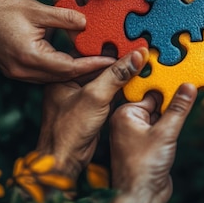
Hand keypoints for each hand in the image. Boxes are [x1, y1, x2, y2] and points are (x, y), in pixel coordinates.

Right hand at [0, 0, 114, 82]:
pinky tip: (74, 60)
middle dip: (88, 70)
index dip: (92, 64)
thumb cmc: (2, 7)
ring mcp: (18, 73)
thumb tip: (87, 23)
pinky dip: (61, 69)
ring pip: (54, 77)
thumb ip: (64, 17)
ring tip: (97, 62)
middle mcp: (24, 71)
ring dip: (75, 71)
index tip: (111, 61)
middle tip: (111, 63)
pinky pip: (44, 74)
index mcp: (30, 57)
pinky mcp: (16, 70)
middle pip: (63, 76)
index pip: (69, 67)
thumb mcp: (37, 9)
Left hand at [36, 48, 147, 179]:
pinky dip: (122, 88)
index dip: (109, 47)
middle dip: (119, 60)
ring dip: (122, 74)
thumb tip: (136, 56)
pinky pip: (110, 93)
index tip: (130, 42)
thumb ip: (116, 75)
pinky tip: (136, 83)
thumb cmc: (68, 130)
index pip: (89, 54)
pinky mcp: (92, 109)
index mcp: (62, 76)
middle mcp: (70, 84)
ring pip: (106, 80)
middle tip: (139, 51)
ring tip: (141, 64)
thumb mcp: (95, 96)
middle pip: (99, 66)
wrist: (64, 160)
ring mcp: (81, 98)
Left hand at [109, 84, 196, 202]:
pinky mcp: (147, 145)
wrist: (141, 197)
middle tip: (190, 84)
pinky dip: (172, 124)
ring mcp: (137, 134)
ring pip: (160, 115)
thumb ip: (178, 108)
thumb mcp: (165, 132)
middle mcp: (129, 122)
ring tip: (191, 97)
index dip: (166, 85)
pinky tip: (183, 120)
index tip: (182, 75)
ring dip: (173, 112)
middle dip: (171, 98)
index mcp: (125, 114)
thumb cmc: (142, 167)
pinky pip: (162, 128)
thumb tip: (188, 87)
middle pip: (155, 102)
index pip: (150, 92)